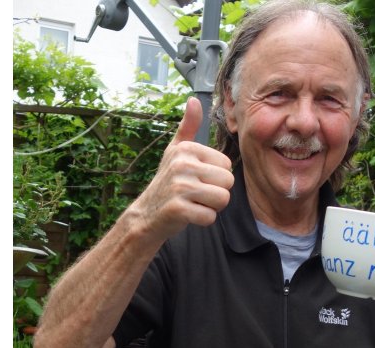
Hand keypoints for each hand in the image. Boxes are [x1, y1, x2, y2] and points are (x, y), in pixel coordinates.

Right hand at [128, 97, 234, 242]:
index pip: (227, 165)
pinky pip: (210, 217)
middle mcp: (182, 164)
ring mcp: (179, 187)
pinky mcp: (178, 209)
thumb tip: (193, 99)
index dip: (216, 177)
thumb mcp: (176, 151)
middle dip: (216, 193)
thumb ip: (189, 127)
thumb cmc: (167, 181)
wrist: (146, 215)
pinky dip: (202, 220)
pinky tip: (188, 215)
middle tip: (196, 194)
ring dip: (211, 207)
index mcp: (186, 149)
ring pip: (222, 199)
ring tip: (193, 203)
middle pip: (228, 182)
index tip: (197, 179)